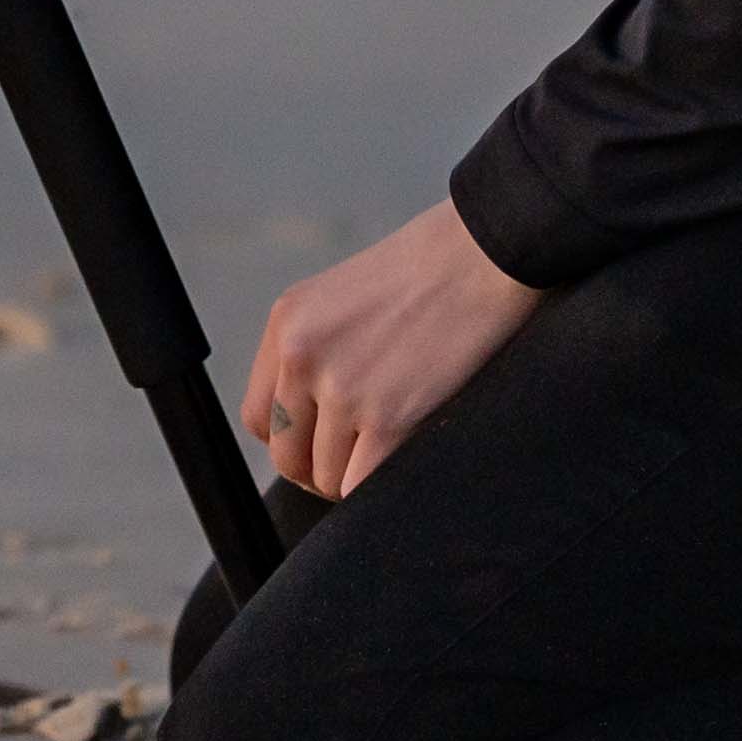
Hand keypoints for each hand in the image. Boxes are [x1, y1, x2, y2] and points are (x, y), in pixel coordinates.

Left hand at [240, 196, 540, 497]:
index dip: (290, 442)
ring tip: (389, 451)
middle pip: (287, 456)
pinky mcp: (389, 417)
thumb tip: (307, 421)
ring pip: (326, 477)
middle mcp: (303, 356)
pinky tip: (402, 460)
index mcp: (287, 323)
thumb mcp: (340, 296)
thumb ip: (313, 350)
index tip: (319, 445)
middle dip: (319, 469)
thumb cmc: (427, 271)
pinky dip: (378, 487)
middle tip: (356, 461)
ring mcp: (344, 389)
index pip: (258, 418)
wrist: (483, 253)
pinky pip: (362, 486)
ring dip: (355, 477)